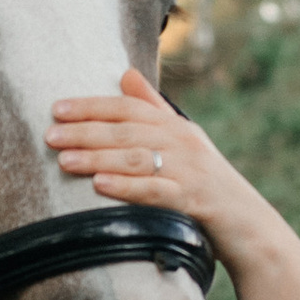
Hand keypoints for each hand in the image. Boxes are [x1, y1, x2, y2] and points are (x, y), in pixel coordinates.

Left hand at [50, 70, 257, 258]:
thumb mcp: (183, 140)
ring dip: (98, 158)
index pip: (128, 108)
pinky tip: (100, 185)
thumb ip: (153, 108)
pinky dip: (127, 187)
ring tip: (65, 160)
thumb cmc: (208, 183)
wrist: (249, 225)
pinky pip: (156, 192)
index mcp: (176, 127)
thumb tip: (125, 73)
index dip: (92, 106)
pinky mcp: (194, 202)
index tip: (57, 109)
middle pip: (127, 132)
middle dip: (85, 132)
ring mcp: (189, 172)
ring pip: (137, 159)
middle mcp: (183, 143)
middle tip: (49, 135)